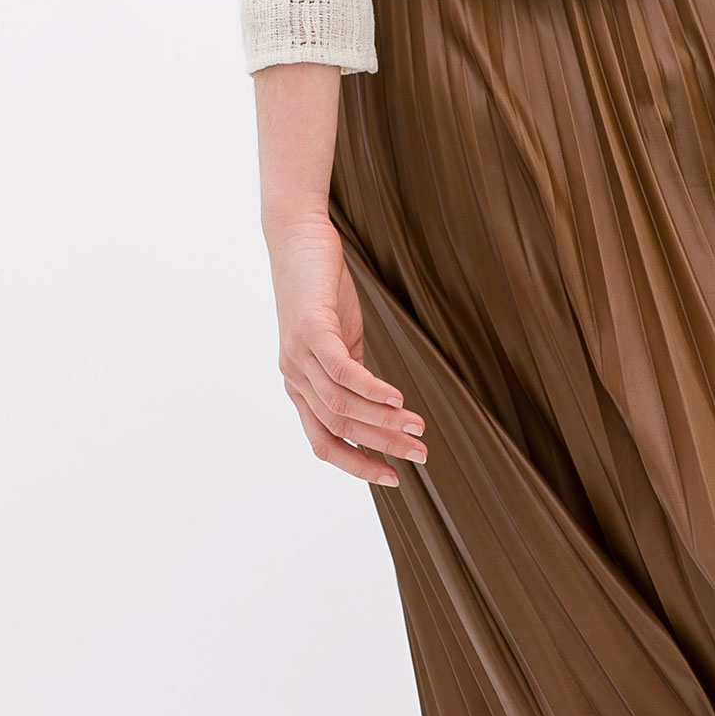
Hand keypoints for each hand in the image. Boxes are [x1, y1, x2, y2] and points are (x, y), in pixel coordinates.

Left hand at [266, 216, 427, 485]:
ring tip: (418, 428)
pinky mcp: (309, 329)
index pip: (326, 443)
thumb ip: (352, 373)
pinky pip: (342, 371)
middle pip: (340, 429)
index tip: (393, 478)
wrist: (296, 237)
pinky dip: (371, 389)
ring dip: (385, 421)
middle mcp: (294, 377)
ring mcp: (298, 355)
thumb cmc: (321, 288)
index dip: (359, 465)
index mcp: (301, 387)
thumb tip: (380, 404)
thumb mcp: (340, 339)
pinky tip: (398, 398)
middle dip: (383, 447)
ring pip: (343, 405)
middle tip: (420, 455)